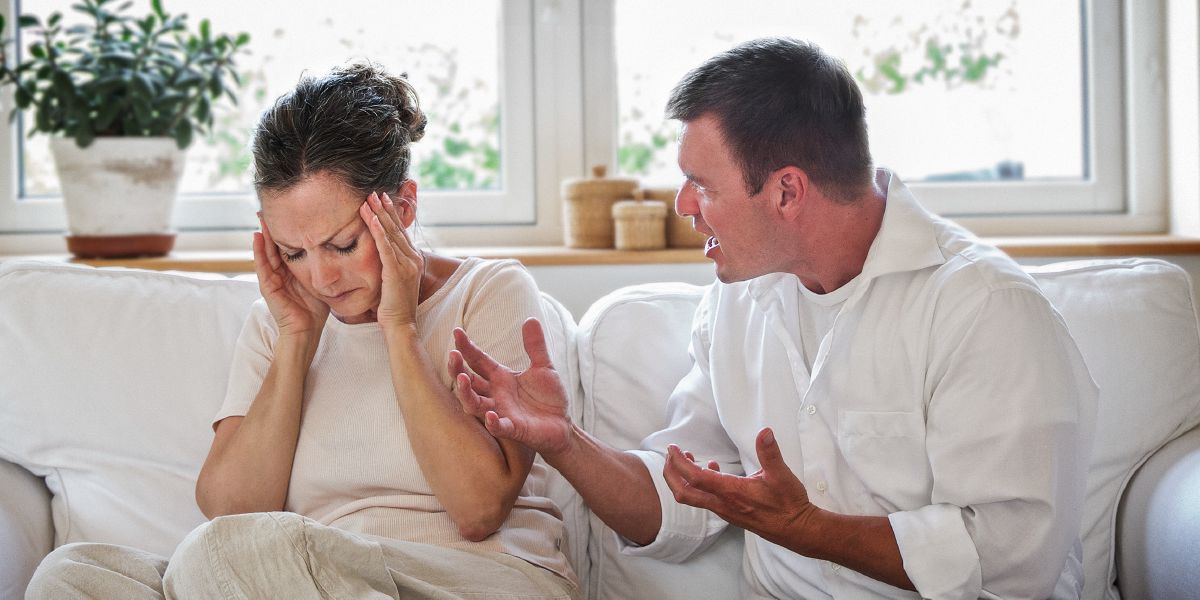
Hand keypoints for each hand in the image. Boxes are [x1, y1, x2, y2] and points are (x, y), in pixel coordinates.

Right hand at [253, 214, 328, 338]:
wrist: (307, 330)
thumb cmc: (316, 309)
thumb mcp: (322, 281)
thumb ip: (325, 267)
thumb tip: (343, 249)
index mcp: (292, 270)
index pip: (289, 245)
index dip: (289, 230)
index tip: (292, 212)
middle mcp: (280, 272)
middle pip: (275, 244)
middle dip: (273, 227)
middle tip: (270, 206)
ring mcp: (272, 278)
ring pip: (266, 250)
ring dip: (263, 233)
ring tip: (261, 215)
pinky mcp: (267, 286)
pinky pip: (261, 264)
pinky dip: (258, 250)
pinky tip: (257, 236)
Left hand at [360, 191, 423, 330]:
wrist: (400, 326)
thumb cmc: (394, 309)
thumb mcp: (394, 283)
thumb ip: (391, 268)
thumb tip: (382, 259)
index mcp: (414, 261)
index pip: (401, 233)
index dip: (391, 216)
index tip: (383, 201)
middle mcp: (413, 259)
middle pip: (397, 228)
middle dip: (385, 209)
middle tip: (375, 192)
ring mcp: (407, 264)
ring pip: (390, 233)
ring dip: (379, 214)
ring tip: (369, 199)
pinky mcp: (396, 270)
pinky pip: (384, 245)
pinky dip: (376, 229)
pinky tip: (369, 217)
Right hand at [448, 318, 573, 455]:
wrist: (563, 424)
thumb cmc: (548, 397)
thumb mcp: (544, 367)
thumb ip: (535, 346)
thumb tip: (531, 318)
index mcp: (500, 378)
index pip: (478, 360)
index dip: (467, 347)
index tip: (457, 331)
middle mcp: (496, 394)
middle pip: (469, 382)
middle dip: (458, 369)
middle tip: (453, 355)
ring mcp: (502, 412)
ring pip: (475, 405)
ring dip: (467, 393)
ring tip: (463, 380)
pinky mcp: (514, 429)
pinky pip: (499, 426)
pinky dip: (493, 422)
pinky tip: (491, 414)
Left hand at [663, 427, 824, 552]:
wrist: (797, 530)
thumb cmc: (789, 504)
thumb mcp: (781, 475)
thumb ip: (770, 452)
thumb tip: (765, 432)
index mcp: (731, 492)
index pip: (695, 477)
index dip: (679, 462)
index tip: (673, 448)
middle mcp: (723, 504)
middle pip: (684, 493)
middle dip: (671, 473)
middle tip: (670, 455)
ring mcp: (725, 511)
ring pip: (693, 498)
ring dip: (683, 479)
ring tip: (687, 459)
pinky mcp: (730, 513)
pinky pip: (706, 500)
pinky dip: (699, 485)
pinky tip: (712, 470)